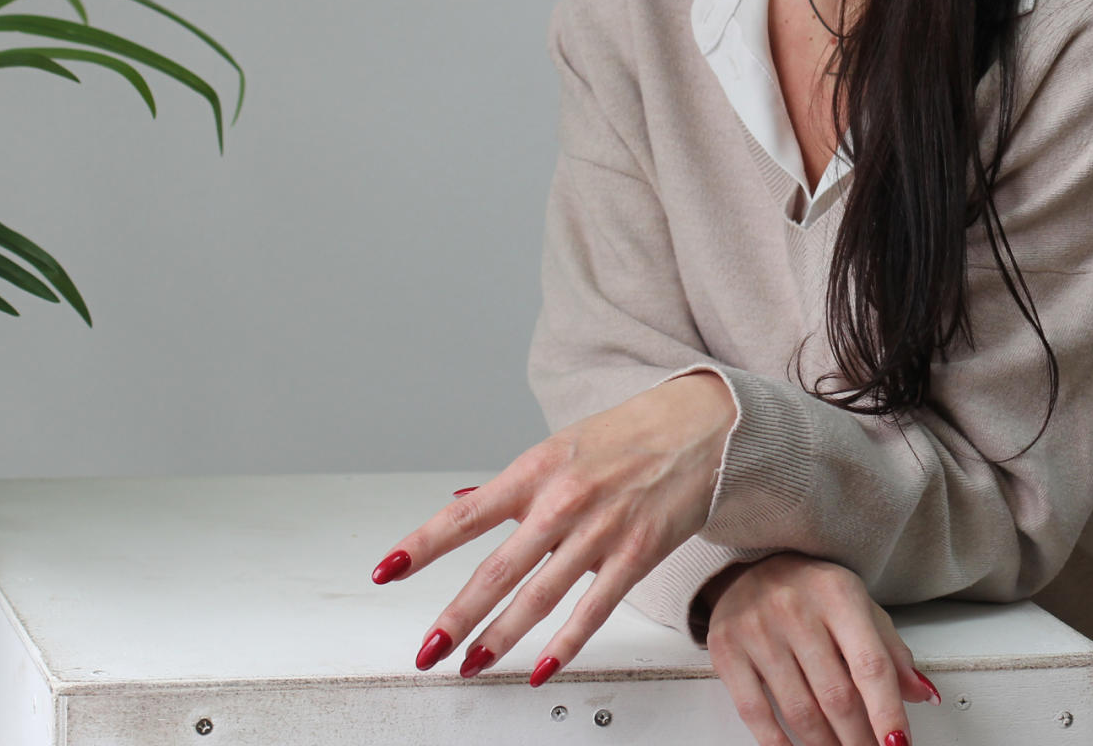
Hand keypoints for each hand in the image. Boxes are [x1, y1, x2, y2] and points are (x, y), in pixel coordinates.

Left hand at [370, 372, 736, 682]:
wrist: (705, 425)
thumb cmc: (630, 434)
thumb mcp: (562, 446)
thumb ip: (512, 485)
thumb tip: (462, 503)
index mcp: (537, 470)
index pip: (466, 515)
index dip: (422, 546)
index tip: (386, 571)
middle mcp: (563, 501)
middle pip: (497, 570)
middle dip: (456, 616)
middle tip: (426, 649)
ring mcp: (601, 530)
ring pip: (539, 596)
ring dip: (499, 637)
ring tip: (470, 663)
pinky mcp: (637, 553)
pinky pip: (594, 608)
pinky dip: (566, 643)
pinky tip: (542, 668)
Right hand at [707, 551, 939, 745]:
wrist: (750, 563)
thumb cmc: (812, 589)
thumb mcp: (859, 606)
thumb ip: (891, 651)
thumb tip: (921, 695)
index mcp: (838, 594)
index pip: (870, 665)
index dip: (887, 712)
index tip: (897, 744)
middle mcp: (796, 610)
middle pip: (837, 695)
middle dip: (859, 738)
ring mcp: (758, 630)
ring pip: (800, 710)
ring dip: (825, 745)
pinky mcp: (727, 650)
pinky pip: (755, 712)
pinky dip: (778, 743)